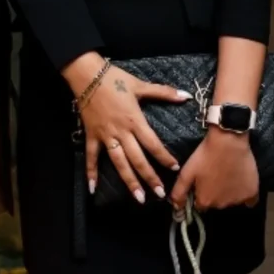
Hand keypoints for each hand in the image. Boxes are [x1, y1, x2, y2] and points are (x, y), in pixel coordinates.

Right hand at [63, 53, 191, 204]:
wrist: (87, 75)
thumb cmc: (115, 79)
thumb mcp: (141, 85)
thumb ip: (164, 93)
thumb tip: (186, 96)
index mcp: (135, 120)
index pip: (152, 143)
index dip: (164, 157)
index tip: (174, 169)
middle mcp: (121, 132)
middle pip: (137, 159)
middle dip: (149, 177)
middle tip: (160, 194)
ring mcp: (105, 136)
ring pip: (118, 163)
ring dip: (128, 181)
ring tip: (137, 198)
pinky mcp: (91, 136)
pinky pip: (91, 157)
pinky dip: (90, 172)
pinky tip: (92, 189)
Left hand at [170, 127, 259, 210]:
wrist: (229, 139)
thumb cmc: (206, 154)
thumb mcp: (187, 171)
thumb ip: (179, 192)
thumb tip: (176, 209)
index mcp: (205, 201)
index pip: (200, 205)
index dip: (201, 192)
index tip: (204, 180)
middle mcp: (221, 205)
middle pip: (216, 203)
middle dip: (215, 192)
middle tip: (215, 174)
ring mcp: (238, 200)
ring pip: (231, 200)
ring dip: (229, 192)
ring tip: (228, 173)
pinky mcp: (251, 192)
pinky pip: (249, 201)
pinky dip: (245, 195)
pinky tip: (242, 183)